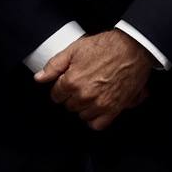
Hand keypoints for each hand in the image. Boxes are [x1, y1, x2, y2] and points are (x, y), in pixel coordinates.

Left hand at [34, 30, 150, 130]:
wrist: (132, 48)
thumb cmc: (106, 46)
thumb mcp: (75, 49)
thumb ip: (54, 65)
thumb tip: (39, 78)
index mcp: (72, 81)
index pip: (56, 95)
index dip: (61, 87)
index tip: (67, 82)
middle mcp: (84, 96)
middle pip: (69, 106)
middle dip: (72, 96)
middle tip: (82, 84)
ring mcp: (99, 104)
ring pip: (82, 115)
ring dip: (84, 106)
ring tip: (91, 93)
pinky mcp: (113, 109)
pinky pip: (97, 124)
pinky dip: (95, 118)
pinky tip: (97, 106)